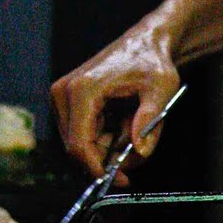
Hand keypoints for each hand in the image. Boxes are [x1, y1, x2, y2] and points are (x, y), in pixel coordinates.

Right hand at [51, 18, 177, 181]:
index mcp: (83, 90)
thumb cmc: (152, 61)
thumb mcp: (161, 90)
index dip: (97, 168)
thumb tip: (140, 152)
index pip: (79, 144)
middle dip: (107, 157)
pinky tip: (124, 121)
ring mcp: (62, 97)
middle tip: (138, 152)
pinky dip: (105, 137)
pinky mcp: (66, 101)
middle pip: (77, 147)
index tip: (121, 180)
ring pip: (80, 143)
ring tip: (135, 125)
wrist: (145, 42)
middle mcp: (64, 93)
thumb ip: (150, 122)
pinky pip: (82, 133)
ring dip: (109, 145)